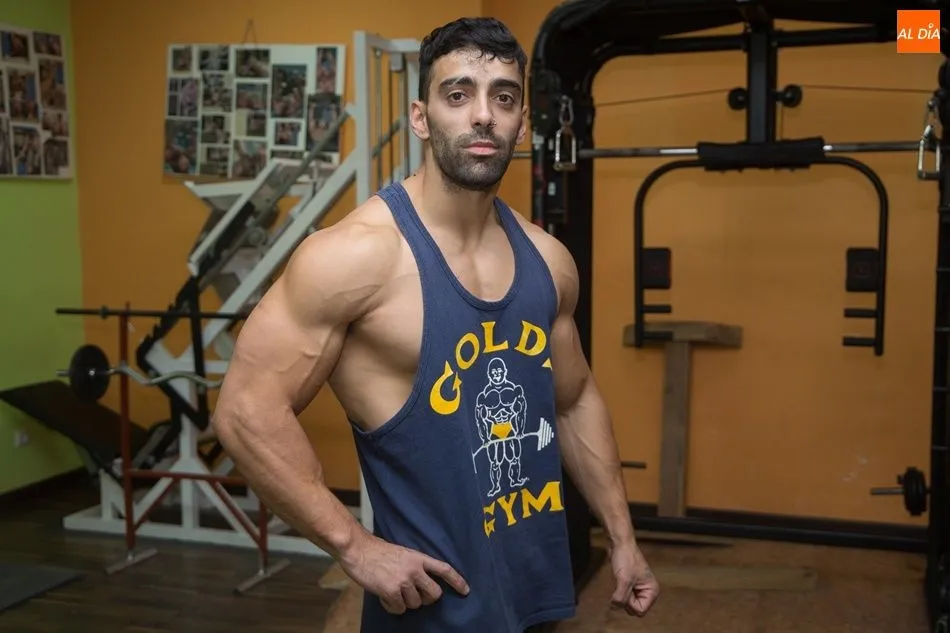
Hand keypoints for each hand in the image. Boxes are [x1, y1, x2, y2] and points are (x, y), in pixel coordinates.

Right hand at [339, 533, 469, 613]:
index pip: (444, 570)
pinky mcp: (391, 591)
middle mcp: (415, 570)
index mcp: (419, 558)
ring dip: (405, 602)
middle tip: (416, 596)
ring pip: (416, 604)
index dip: (457, 581)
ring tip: (392, 590)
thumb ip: (415, 565)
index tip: (466, 590)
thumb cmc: (378, 551)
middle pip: (434, 594)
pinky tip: (384, 596)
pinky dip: (392, 606)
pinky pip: (399, 609)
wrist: (359, 550)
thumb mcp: (403, 553)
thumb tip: (423, 583)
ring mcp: (404, 581)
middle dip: (427, 599)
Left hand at [609, 539, 658, 615]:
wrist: (620, 543)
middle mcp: (647, 591)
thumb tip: (615, 607)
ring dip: (621, 594)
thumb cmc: (626, 558)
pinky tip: (619, 580)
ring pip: (627, 603)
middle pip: (634, 609)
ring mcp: (639, 589)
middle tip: (624, 583)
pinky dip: (618, 591)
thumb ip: (620, 597)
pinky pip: (623, 596)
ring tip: (621, 580)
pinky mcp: (631, 586)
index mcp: (652, 591)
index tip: (626, 588)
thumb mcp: (623, 580)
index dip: (629, 603)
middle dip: (625, 599)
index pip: (640, 610)